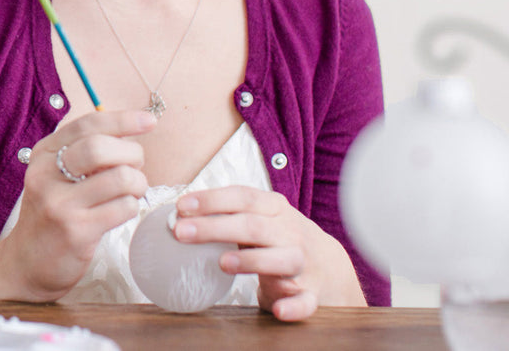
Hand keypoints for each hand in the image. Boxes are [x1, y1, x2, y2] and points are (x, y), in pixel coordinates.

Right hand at [0, 109, 155, 301]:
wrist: (24, 264)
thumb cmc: (51, 214)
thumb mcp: (55, 176)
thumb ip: (83, 153)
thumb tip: (129, 134)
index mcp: (44, 154)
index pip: (87, 125)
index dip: (123, 119)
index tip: (150, 121)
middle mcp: (47, 175)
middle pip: (101, 147)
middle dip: (132, 153)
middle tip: (137, 166)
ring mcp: (60, 204)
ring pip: (119, 178)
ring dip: (138, 183)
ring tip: (132, 191)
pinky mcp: (77, 231)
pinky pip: (123, 207)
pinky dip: (132, 206)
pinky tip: (122, 211)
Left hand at [174, 186, 365, 320]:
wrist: (329, 267)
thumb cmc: (279, 238)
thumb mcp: (259, 218)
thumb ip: (226, 216)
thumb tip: (179, 216)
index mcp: (274, 208)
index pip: (243, 197)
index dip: (212, 199)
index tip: (181, 206)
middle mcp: (289, 232)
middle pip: (253, 226)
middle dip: (215, 228)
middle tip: (181, 232)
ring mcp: (302, 263)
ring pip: (282, 259)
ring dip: (252, 260)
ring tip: (222, 263)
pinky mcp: (311, 294)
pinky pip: (305, 302)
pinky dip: (294, 307)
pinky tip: (278, 310)